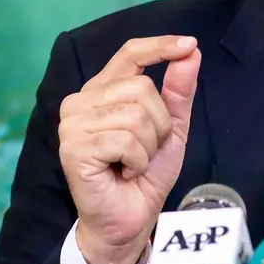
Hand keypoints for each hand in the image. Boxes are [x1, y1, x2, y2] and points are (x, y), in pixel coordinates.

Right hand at [58, 35, 201, 263]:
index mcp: (102, 90)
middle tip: (145, 151)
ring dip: (148, 146)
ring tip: (133, 163)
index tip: (189, 45)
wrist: (130, 219)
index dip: (159, 47)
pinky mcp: (74, 148)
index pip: (129, 53)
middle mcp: (80, 101)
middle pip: (142, 88)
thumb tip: (191, 52)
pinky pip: (125, 140)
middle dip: (159, 124)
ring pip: (136, 114)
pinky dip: (137, 160)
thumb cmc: (145, 173)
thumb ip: (178, 91)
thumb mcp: (170, 128)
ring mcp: (72, 124)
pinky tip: (123, 172)